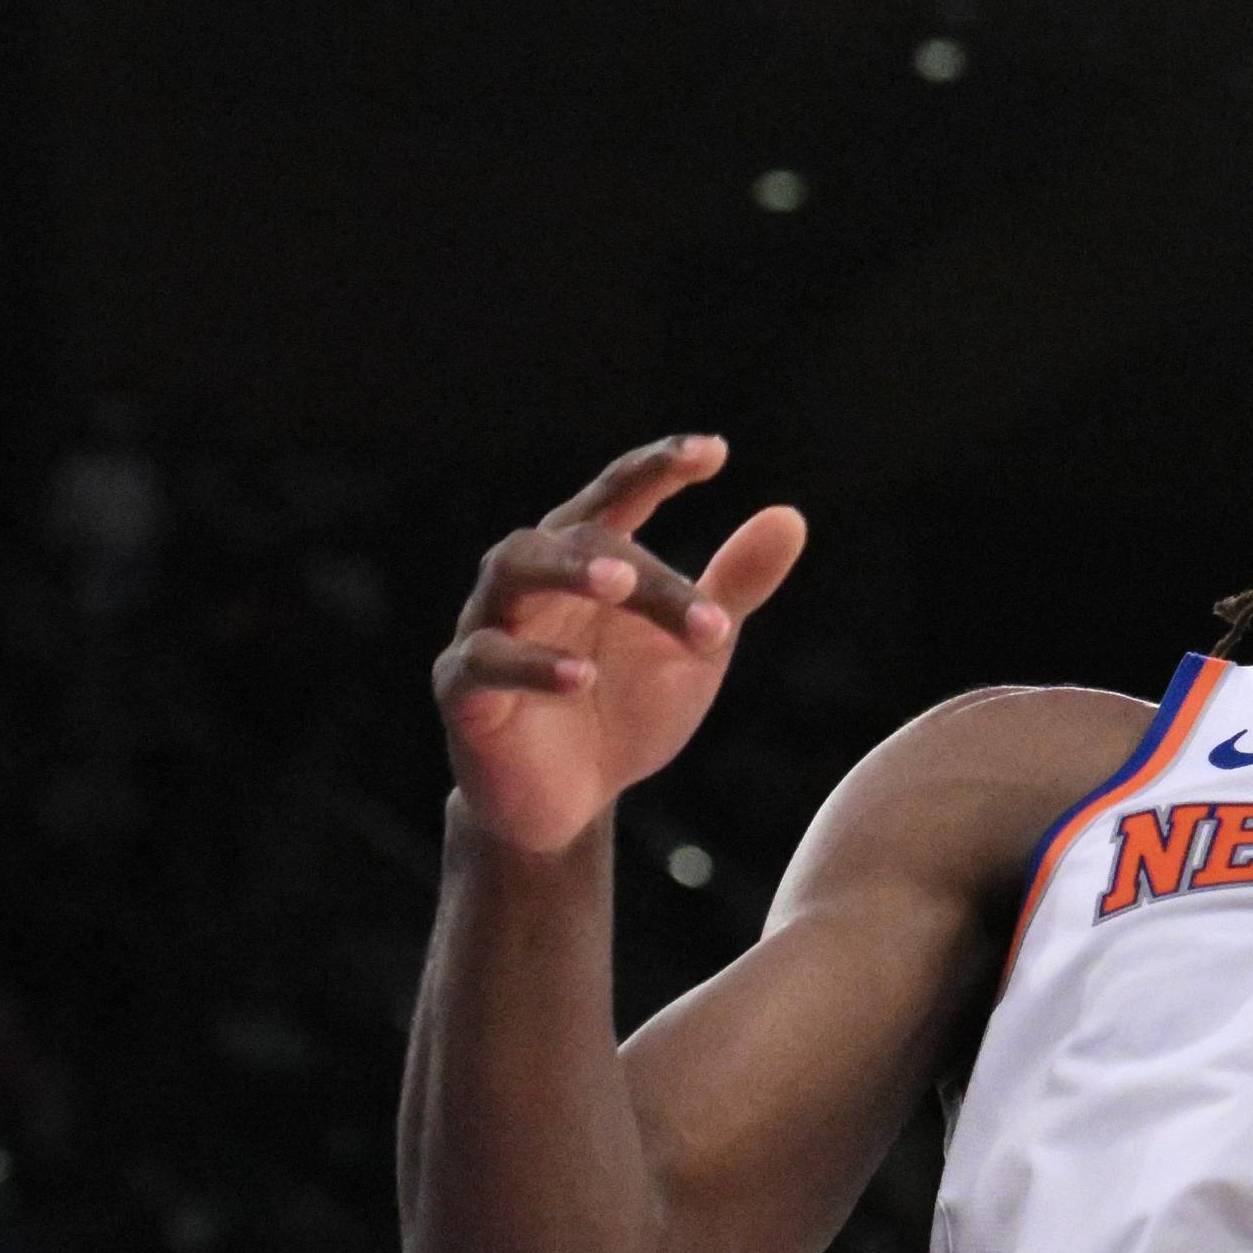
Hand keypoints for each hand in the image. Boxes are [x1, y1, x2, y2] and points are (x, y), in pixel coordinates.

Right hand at [433, 435, 808, 852]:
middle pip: (575, 537)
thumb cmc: (628, 710)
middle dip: (629, 556)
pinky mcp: (463, 690)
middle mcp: (533, 579)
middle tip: (675, 579)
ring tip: (621, 586)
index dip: (659, 468)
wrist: (572, 800)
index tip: (713, 451)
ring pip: (512, 572)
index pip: (619, 496)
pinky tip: (580, 677)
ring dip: (568, 572)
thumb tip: (789, 517)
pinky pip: (483, 662)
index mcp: (589, 560)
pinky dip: (532, 666)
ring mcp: (489, 627)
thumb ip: (733, 588)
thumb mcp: (694, 652)